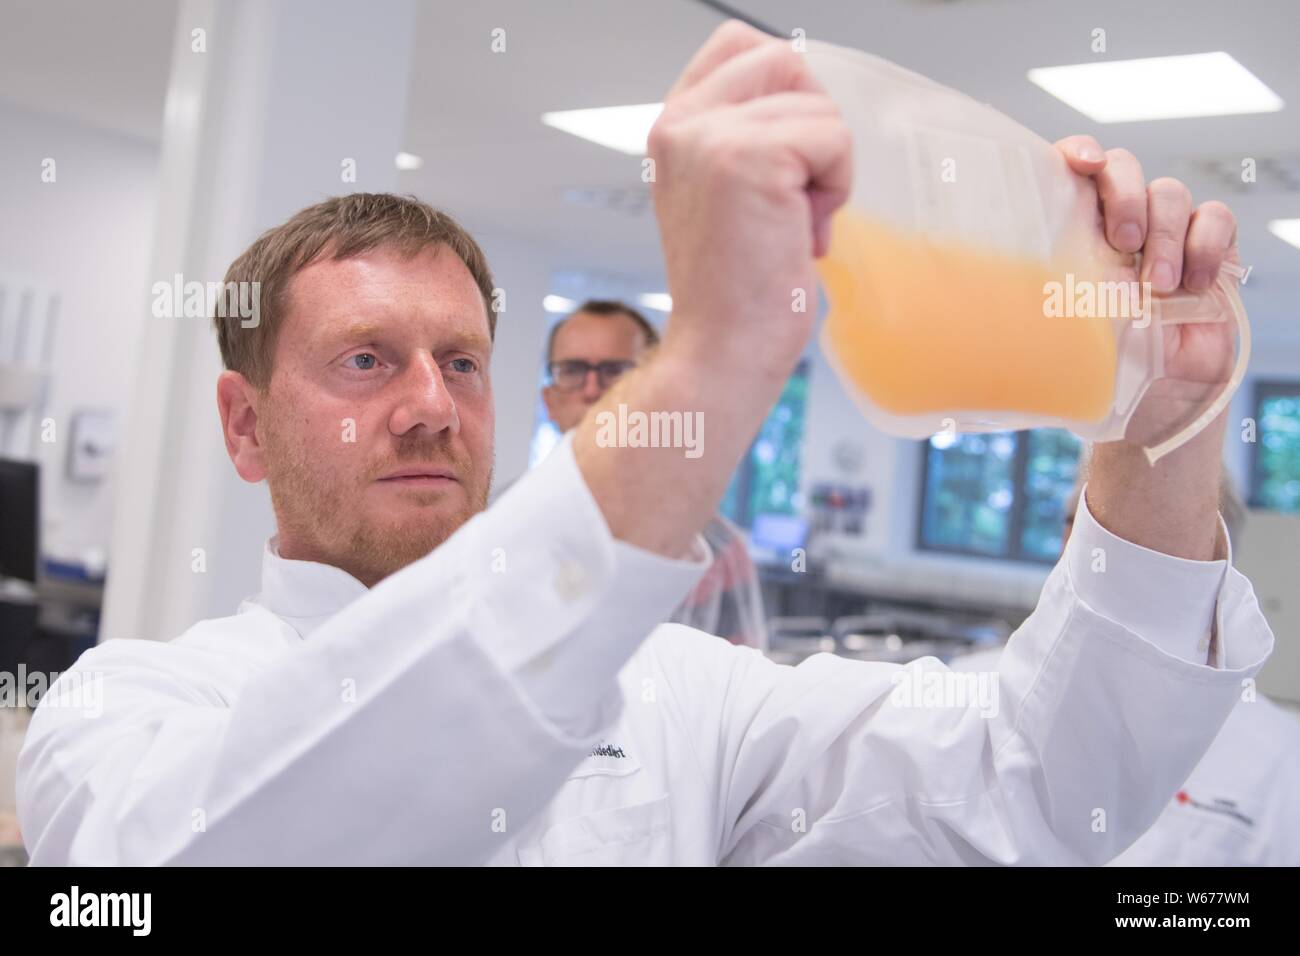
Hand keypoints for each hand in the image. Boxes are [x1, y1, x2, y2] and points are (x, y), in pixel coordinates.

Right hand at [649, 20, 851, 382]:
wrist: (722, 352)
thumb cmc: (736, 290)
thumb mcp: (727, 195)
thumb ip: (747, 138)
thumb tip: (809, 104)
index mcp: (674, 128)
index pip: (740, 45)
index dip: (785, 92)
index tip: (786, 164)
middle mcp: (681, 123)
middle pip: (785, 61)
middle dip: (812, 126)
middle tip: (793, 197)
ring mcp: (711, 138)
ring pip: (817, 105)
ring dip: (826, 169)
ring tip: (791, 225)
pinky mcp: (749, 159)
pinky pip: (832, 138)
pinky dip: (834, 187)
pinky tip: (801, 233)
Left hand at [1055, 135, 1239, 388]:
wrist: (1153, 395)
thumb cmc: (1099, 360)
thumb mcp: (1055, 328)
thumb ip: (1032, 302)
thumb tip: (987, 304)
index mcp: (1072, 229)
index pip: (1072, 168)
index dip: (1077, 152)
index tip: (1080, 163)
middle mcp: (1117, 220)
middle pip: (1123, 167)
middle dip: (1124, 196)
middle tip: (1122, 243)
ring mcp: (1165, 230)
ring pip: (1169, 193)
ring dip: (1164, 237)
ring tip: (1156, 288)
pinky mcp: (1209, 247)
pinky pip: (1215, 218)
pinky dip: (1205, 246)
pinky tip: (1192, 286)